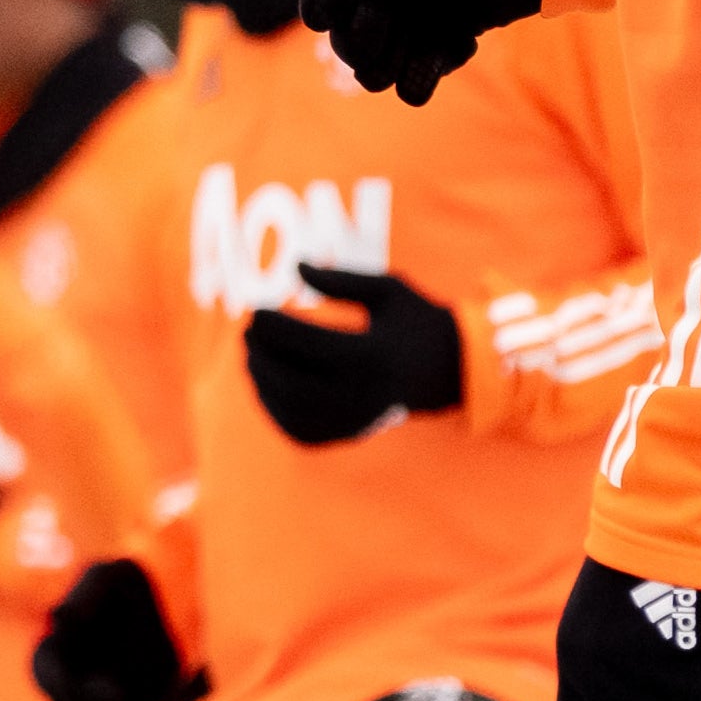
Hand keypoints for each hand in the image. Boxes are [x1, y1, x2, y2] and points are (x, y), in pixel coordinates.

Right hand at [30, 557, 207, 700]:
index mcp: (57, 648)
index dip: (55, 678)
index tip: (73, 680)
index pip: (44, 669)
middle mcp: (76, 681)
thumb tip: (57, 619)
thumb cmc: (129, 581)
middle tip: (114, 689)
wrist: (173, 594)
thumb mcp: (106, 577)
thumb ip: (84, 598)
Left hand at [243, 261, 467, 445]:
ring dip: (262, 383)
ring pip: (291, 409)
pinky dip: (275, 410)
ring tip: (251, 357)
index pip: (307, 342)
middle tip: (247, 333)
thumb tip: (295, 266)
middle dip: (261, 355)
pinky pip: (300, 430)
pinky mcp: (350, 434)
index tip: (255, 310)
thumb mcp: (387, 290)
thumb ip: (340, 280)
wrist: (453, 371)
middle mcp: (364, 393)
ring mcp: (357, 419)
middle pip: (291, 380)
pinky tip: (264, 385)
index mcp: (373, 355)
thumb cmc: (416, 322)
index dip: (273, 325)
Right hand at [297, 0, 546, 105]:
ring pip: (379, 63)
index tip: (322, 17)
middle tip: (377, 30)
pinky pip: (419, 74)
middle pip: (348, 32)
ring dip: (387, 66)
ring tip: (418, 53)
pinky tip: (463, 44)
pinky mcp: (445, 40)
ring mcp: (415, 19)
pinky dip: (427, 74)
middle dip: (355, 39)